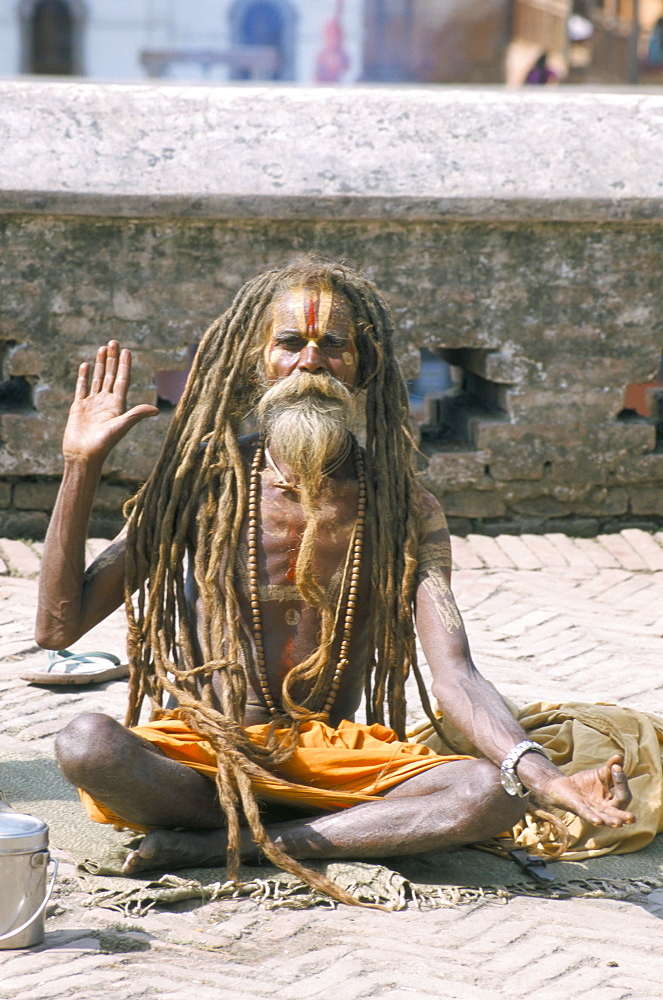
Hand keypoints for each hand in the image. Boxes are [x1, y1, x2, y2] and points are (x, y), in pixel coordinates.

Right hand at [62, 341, 158, 465]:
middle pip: (111, 376)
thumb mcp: (121, 427)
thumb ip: (136, 415)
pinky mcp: (79, 407)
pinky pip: (82, 388)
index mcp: (118, 405)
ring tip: (102, 348)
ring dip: (101, 364)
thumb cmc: (103, 444)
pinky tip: (86, 365)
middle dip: (113, 359)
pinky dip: (84, 376)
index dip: (125, 365)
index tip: (127, 350)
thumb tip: (156, 409)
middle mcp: (106, 403)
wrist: (83, 456)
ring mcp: (92, 404)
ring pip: (98, 379)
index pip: (123, 380)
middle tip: (114, 342)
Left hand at [538, 754, 634, 828]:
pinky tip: (598, 821)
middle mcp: (604, 810)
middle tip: (632, 818)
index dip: (621, 781)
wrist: (563, 785)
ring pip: (604, 818)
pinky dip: (592, 817)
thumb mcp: (601, 774)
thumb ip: (611, 767)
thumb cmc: (585, 783)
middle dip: (624, 816)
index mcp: (612, 802)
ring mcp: (591, 811)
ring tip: (618, 824)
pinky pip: (586, 814)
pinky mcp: (578, 808)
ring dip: (610, 821)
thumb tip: (619, 756)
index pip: (623, 795)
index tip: (616, 766)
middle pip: (617, 812)